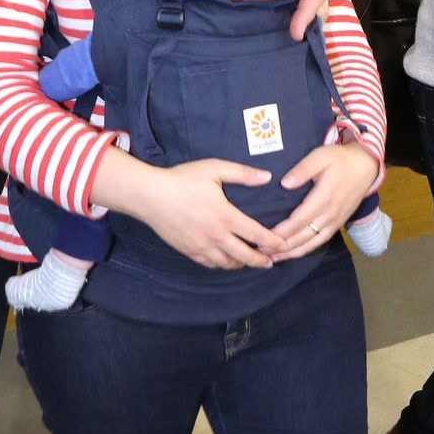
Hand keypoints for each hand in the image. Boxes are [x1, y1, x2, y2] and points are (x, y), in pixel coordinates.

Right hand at [120, 157, 288, 269]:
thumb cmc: (182, 179)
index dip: (273, 242)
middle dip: (261, 260)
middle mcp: (215, 235)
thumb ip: (242, 173)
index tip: (284, 245)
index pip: (256, 234)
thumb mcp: (215, 169)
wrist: (149, 195)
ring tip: (251, 262)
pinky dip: (222, 264)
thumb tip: (267, 176)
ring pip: (227, 263)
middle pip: (244, 255)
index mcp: (225, 216)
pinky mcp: (187, 250)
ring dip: (242, 264)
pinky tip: (226, 261)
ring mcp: (200, 245)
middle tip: (272, 262)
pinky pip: (209, 263)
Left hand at [263, 143, 379, 261]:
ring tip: (273, 258)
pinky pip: (320, 242)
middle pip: (303, 236)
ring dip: (292, 252)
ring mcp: (335, 221)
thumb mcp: (320, 156)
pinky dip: (305, 250)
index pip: (298, 220)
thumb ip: (302, 169)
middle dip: (281, 246)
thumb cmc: (340, 159)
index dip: (281, 231)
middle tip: (260, 251)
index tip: (262, 237)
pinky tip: (293, 254)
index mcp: (323, 198)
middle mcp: (329, 214)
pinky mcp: (338, 224)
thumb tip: (284, 184)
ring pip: (311, 243)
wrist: (365, 166)